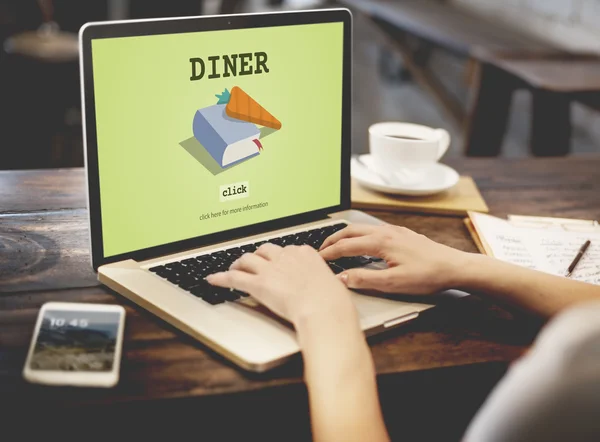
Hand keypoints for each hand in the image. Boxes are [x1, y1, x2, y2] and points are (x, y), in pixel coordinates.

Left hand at [207, 243, 356, 326]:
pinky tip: (213, 279)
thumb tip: (323, 287)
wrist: (323, 308)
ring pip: (248, 259)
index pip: (287, 249)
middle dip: (258, 255)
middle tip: (253, 262)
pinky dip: (221, 278)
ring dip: (239, 263)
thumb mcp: (331, 283)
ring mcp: (270, 269)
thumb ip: (321, 280)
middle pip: (265, 250)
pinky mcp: (258, 283)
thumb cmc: (331, 301)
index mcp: (304, 253)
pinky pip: (234, 278)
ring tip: (234, 267)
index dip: (279, 257)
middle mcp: (285, 257)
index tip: (277, 262)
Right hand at [319, 224, 471, 294]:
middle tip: (320, 249)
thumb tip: (341, 278)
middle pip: (350, 231)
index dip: (329, 253)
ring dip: (346, 235)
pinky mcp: (402, 233)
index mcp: (381, 242)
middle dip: (332, 239)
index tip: (317, 259)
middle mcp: (386, 232)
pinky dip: (359, 235)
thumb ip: (364, 279)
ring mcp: (395, 231)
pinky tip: (362, 243)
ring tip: (336, 244)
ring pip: (362, 228)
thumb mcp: (393, 283)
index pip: (346, 246)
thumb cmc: (427, 275)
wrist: (454, 267)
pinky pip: (373, 229)